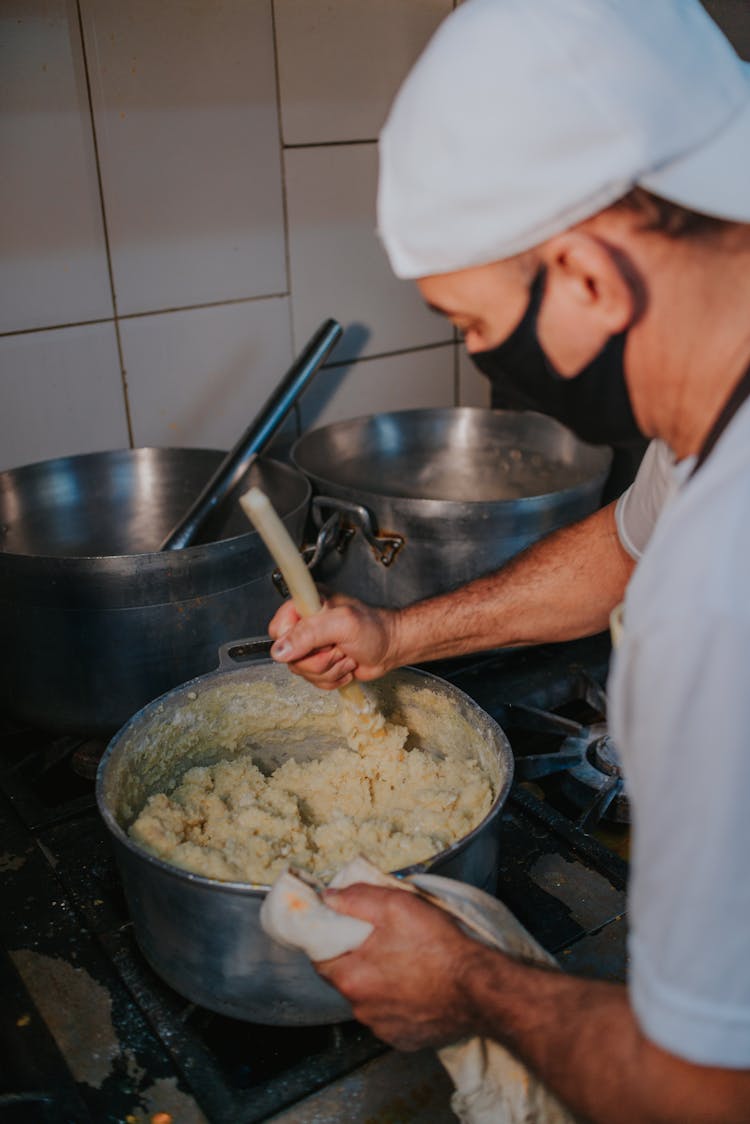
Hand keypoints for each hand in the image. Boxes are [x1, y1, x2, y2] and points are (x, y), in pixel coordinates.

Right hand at [267, 594, 399, 687]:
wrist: (392, 647)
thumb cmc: (375, 629)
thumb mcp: (342, 624)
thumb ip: (309, 633)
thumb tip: (280, 650)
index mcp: (307, 606)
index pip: (278, 629)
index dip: (293, 643)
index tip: (318, 642)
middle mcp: (306, 626)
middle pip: (289, 656)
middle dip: (318, 659)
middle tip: (339, 647)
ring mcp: (313, 646)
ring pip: (302, 671)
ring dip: (329, 669)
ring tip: (346, 655)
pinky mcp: (320, 663)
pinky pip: (314, 681)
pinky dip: (333, 678)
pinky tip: (346, 665)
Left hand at [315, 884, 486, 1049]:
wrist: (478, 987)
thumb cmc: (437, 946)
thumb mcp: (395, 905)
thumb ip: (356, 899)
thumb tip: (329, 898)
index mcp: (351, 977)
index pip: (320, 957)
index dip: (331, 939)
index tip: (346, 928)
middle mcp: (361, 1009)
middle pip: (345, 978)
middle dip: (357, 959)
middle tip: (382, 941)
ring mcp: (382, 1028)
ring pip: (368, 999)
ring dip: (378, 983)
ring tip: (405, 963)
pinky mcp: (404, 1039)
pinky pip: (390, 1017)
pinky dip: (397, 1003)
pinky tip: (416, 987)